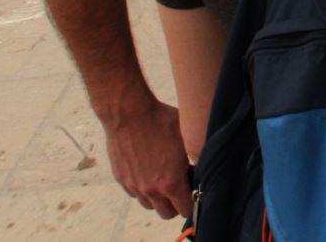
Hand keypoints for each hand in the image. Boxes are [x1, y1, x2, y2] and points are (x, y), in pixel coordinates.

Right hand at [100, 90, 190, 218]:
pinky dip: (142, 187)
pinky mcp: (121, 178)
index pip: (186, 209)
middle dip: (176, 203)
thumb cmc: (161, 120)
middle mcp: (150, 189)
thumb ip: (194, 156)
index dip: (193, 201)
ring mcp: (133, 185)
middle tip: (180, 185)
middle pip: (167, 213)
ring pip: (149, 205)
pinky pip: (135, 193)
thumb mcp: (187, 137)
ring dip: (158, 197)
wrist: (129, 112)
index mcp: (170, 182)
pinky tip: (148, 170)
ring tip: (164, 177)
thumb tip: (203, 163)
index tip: (194, 188)